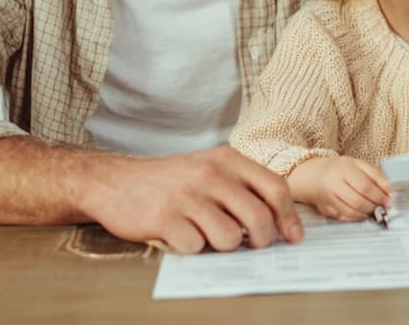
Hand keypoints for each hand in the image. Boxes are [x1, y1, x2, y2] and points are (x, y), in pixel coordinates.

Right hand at [78, 146, 301, 254]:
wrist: (115, 181)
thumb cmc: (171, 181)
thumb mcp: (210, 169)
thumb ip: (242, 189)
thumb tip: (278, 225)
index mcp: (227, 160)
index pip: (275, 188)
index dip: (288, 217)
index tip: (293, 236)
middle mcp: (211, 174)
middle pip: (259, 218)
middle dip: (262, 240)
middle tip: (252, 245)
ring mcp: (187, 195)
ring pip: (230, 238)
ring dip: (222, 246)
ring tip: (206, 235)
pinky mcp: (165, 218)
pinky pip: (196, 247)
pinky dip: (192, 249)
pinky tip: (181, 235)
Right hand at [288, 156, 390, 221]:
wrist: (316, 176)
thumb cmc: (340, 169)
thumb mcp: (358, 164)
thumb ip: (375, 174)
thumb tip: (388, 189)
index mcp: (343, 169)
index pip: (365, 186)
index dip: (379, 196)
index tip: (388, 200)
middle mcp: (333, 184)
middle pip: (358, 201)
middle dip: (374, 206)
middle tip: (382, 206)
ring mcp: (327, 199)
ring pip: (351, 212)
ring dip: (366, 213)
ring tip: (372, 209)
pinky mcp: (325, 210)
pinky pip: (344, 218)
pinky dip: (356, 217)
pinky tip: (362, 212)